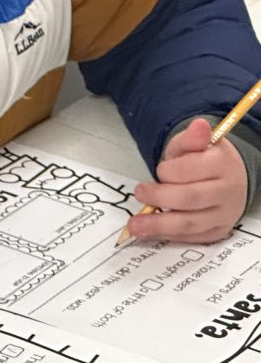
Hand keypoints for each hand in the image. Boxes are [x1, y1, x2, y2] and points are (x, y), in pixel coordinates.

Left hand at [128, 118, 247, 242]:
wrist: (226, 178)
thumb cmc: (203, 160)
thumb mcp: (193, 145)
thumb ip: (190, 139)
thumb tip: (199, 125)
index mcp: (223, 165)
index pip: (189, 170)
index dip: (167, 171)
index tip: (160, 170)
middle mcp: (228, 191)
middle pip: (190, 198)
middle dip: (159, 197)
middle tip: (140, 192)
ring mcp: (225, 214)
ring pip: (190, 223)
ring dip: (158, 225)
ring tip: (134, 225)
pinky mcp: (218, 231)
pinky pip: (191, 237)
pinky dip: (168, 235)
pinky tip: (151, 231)